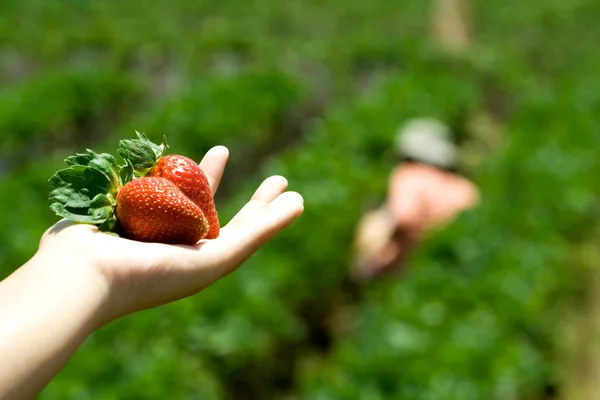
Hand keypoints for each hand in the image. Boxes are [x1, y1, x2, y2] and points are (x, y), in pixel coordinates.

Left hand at [37, 146, 303, 323]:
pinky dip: (276, 220)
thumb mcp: (102, 204)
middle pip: (227, 224)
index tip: (220, 153)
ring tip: (294, 193)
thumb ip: (116, 189)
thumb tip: (116, 172)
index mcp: (159, 243)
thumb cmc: (78, 245)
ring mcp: (200, 264)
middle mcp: (183, 256)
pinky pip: (251, 238)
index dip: (209, 179)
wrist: (81, 274)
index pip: (191, 207)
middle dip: (253, 203)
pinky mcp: (212, 266)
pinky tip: (297, 203)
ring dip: (271, 212)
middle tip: (276, 181)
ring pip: (246, 233)